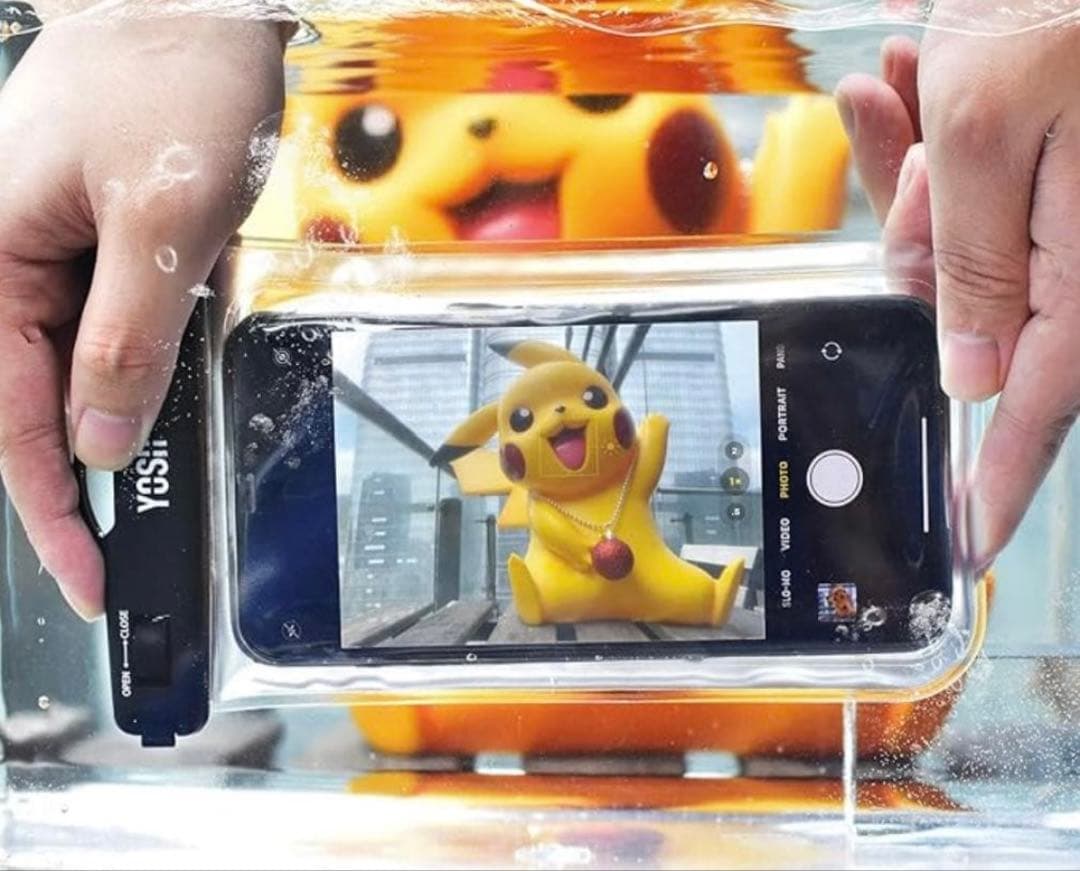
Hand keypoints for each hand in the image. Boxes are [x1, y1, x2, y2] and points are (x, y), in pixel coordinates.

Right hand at [0, 13, 287, 617]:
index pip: (11, 423)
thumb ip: (126, 342)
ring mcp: (48, 250)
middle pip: (34, 404)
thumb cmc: (172, 81)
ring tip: (152, 453)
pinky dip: (144, 356)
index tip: (86, 574)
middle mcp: (5, 264)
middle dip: (81, 477)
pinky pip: (110, 320)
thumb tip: (100, 442)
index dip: (50, 510)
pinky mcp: (94, 240)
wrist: (199, 6)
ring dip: (118, 416)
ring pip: (76, 369)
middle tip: (117, 550)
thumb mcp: (161, 227)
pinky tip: (170, 369)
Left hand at [836, 16, 1079, 565]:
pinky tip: (911, 78)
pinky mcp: (1047, 180)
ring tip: (914, 80)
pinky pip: (974, 194)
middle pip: (972, 309)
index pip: (1036, 407)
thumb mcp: (985, 134)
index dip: (1001, 481)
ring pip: (958, 242)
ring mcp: (1065, 217)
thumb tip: (973, 371)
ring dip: (920, 175)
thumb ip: (973, 263)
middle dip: (921, 238)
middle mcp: (1079, 252)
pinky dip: (934, 147)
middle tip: (924, 151)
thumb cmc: (1054, 4)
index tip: (970, 543)